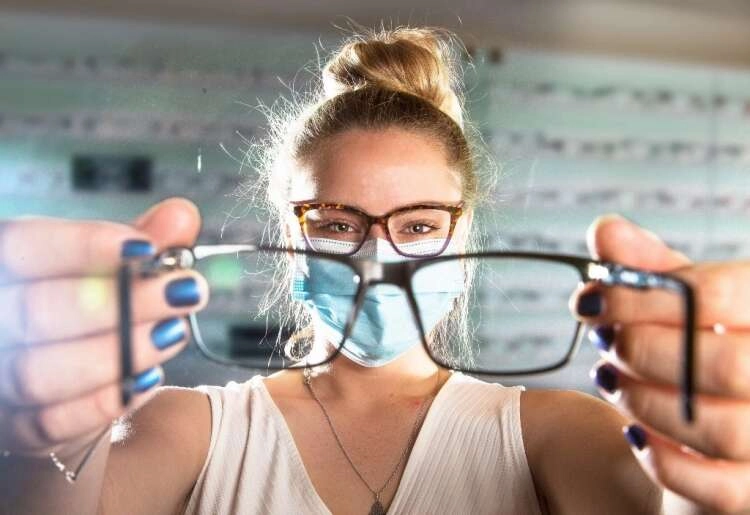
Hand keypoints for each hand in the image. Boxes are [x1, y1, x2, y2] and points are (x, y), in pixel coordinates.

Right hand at [0, 198, 208, 458]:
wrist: (64, 388)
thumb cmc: (83, 313)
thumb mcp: (109, 270)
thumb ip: (141, 242)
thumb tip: (182, 215)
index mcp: (4, 267)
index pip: (23, 245)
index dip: (84, 245)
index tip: (146, 249)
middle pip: (36, 310)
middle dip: (121, 301)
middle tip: (185, 292)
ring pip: (41, 371)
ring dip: (120, 352)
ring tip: (172, 332)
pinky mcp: (15, 428)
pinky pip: (54, 422)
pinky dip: (106, 399)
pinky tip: (149, 378)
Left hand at [572, 214, 749, 513]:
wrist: (723, 426)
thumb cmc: (703, 351)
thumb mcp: (685, 303)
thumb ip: (650, 268)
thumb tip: (605, 230)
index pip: (718, 295)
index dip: (642, 295)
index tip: (592, 298)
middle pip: (724, 363)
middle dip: (643, 350)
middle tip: (604, 341)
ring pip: (718, 428)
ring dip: (644, 400)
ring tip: (611, 379)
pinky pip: (714, 488)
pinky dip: (660, 457)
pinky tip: (634, 431)